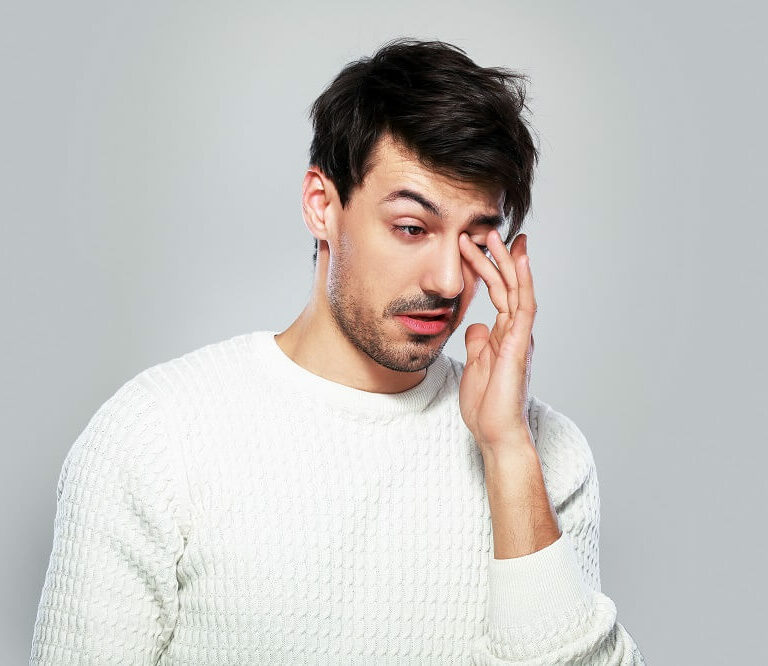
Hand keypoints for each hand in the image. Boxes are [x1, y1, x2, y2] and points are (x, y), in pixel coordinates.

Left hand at [457, 228, 535, 458]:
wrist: (495, 432)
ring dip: (506, 262)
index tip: (481, 245)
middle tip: (485, 230)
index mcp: (503, 335)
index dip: (489, 268)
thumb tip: (475, 324)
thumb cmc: (487, 405)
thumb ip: (477, 343)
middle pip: (506, 286)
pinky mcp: (520, 344)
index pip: (498, 293)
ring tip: (495, 236)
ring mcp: (519, 336)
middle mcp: (514, 331)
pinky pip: (524, 307)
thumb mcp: (474, 365)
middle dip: (496, 257)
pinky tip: (519, 261)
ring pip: (516, 290)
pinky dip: (522, 282)